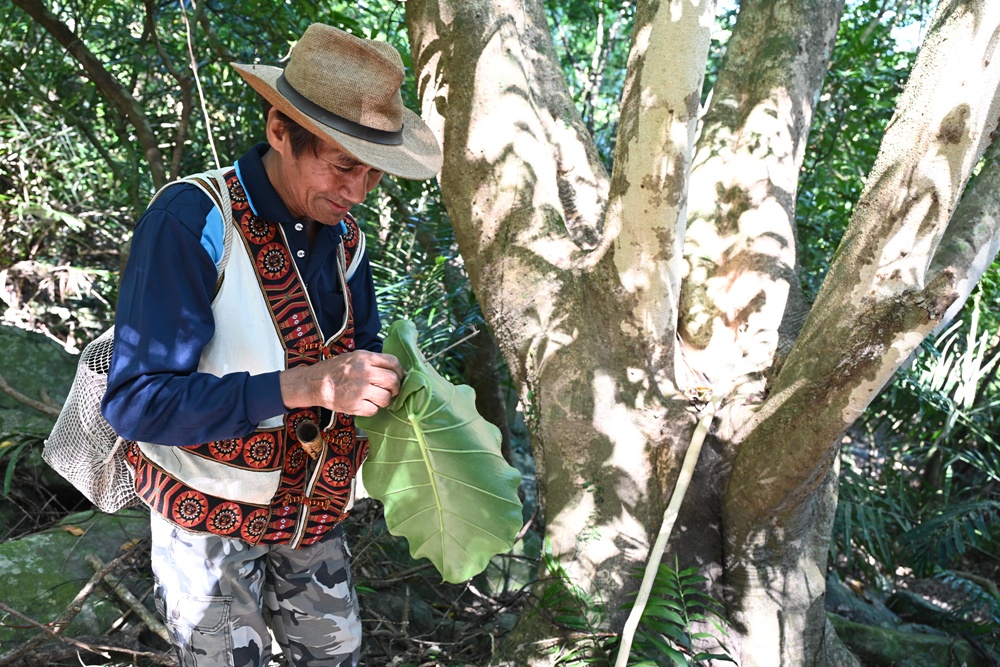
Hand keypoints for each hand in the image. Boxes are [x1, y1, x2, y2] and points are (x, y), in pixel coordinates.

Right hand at [280, 350, 403, 416]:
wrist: (316, 383)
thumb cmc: (336, 370)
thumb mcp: (355, 357)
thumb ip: (373, 361)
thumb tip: (394, 370)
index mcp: (365, 358)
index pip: (393, 362)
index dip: (400, 371)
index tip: (399, 377)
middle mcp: (365, 373)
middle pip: (393, 381)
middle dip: (395, 388)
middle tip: (391, 391)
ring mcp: (360, 390)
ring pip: (386, 398)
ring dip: (385, 400)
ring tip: (377, 398)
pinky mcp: (355, 405)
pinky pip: (374, 410)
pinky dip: (373, 409)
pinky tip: (367, 404)